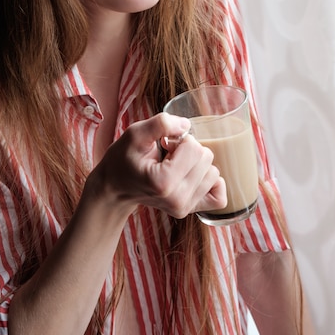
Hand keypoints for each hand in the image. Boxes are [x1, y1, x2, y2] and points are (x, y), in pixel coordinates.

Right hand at [93, 112, 226, 218]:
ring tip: (174, 165)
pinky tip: (193, 175)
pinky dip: (212, 182)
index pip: (193, 147)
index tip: (163, 145)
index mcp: (163, 182)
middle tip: (168, 154)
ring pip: (214, 172)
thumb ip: (160, 124)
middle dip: (189, 149)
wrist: (115, 187)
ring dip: (197, 164)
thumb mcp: (135, 134)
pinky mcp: (190, 211)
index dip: (179, 139)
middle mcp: (177, 200)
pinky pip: (219, 197)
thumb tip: (187, 125)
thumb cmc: (123, 158)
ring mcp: (184, 208)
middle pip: (206, 158)